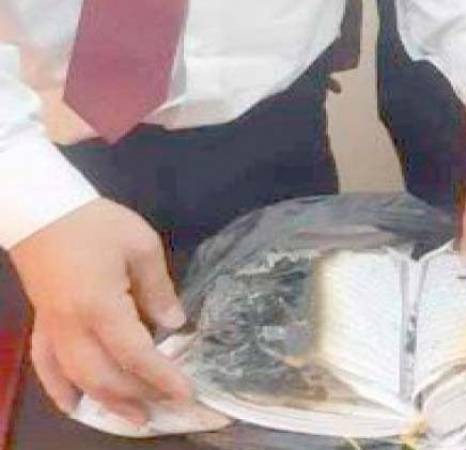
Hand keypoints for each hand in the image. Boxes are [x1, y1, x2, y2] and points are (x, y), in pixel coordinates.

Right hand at [10, 198, 191, 424]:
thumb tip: (174, 323)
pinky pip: (45, 366)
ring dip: (106, 403)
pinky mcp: (42, 324)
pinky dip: (59, 390)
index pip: (136, 355)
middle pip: (106, 376)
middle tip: (168, 408)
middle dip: (139, 396)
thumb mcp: (141, 246)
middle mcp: (73, 327)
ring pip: (77, 379)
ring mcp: (53, 329)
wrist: (42, 209)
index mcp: (101, 307)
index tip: (187, 393)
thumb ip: (158, 289)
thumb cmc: (96, 224)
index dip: (163, 378)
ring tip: (134, 418)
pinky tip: (74, 406)